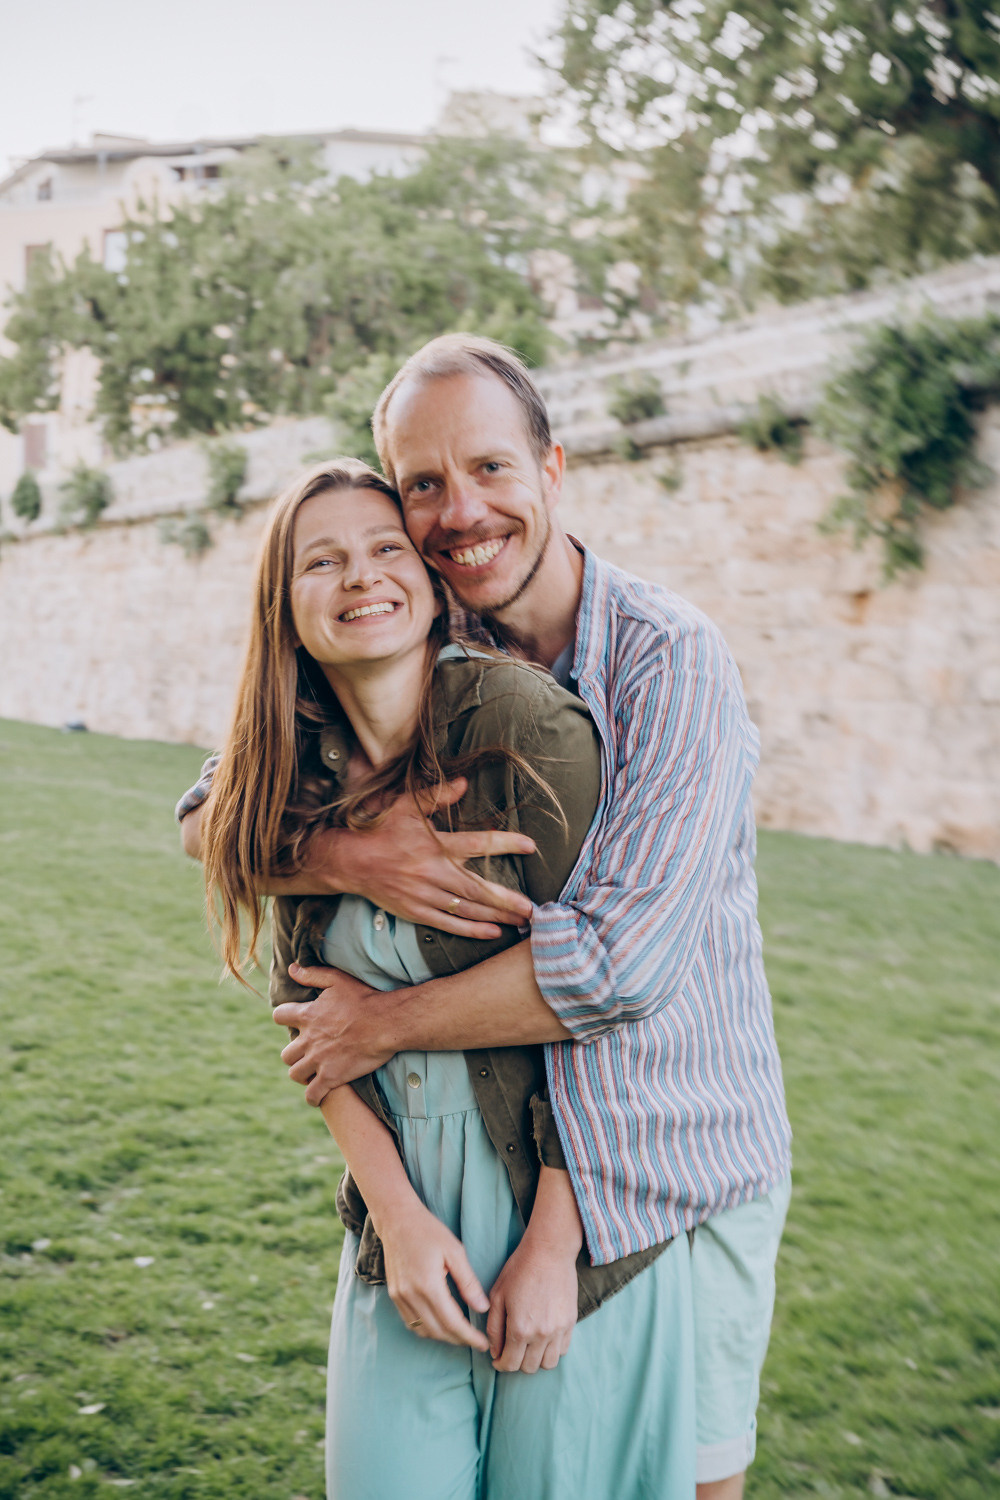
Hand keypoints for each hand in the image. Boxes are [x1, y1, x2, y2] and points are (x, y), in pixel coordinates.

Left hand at [275, 965, 396, 1104]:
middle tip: (308, 1052)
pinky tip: (319, 1093)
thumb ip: (312, 975)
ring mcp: (318, 1061)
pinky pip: (312, 1095)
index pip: (279, 1017)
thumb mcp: (338, 980)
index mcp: (307, 1015)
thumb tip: (292, 969)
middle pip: (286, 1053)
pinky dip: (313, 1096)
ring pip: (295, 1074)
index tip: (293, 1020)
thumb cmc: (365, 999)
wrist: (386, 1023)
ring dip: (302, 1073)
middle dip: (295, 1053)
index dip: (284, 1018)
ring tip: (313, 1071)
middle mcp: (308, 1040)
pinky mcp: (331, 1077)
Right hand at [320, 779, 536, 938]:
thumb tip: (463, 782)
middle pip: (478, 889)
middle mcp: (433, 873)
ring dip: (496, 916)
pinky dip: (472, 929)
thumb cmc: (379, 830)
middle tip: (532, 908)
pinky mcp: (416, 912)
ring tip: (521, 921)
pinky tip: (493, 931)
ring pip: (467, 910)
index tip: (530, 846)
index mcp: (435, 845)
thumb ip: (436, 795)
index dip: (505, 843)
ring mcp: (425, 895)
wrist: (349, 861)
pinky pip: (449, 924)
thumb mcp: (405, 806)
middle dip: (507, 900)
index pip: (477, 843)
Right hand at [377, 1198, 490, 1351]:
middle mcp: (410, 1296)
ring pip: (423, 1330)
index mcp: (428, 1285)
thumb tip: (482, 1308)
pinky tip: (440, 1324)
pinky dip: (427, 1329)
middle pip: (438, 1331)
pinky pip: (411, 1322)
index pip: (452, 1322)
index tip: (483, 1344)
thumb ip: (468, 1282)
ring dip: (443, 1336)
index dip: (469, 1336)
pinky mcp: (394, 1295)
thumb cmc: (428, 1230)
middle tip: (476, 1340)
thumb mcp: (455, 1251)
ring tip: (461, 1334)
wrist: (397, 1219)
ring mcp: (399, 1297)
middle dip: (459, 1340)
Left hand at [486, 1231, 578, 1374]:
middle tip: (512, 1350)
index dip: (501, 1364)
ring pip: (548, 1363)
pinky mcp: (571, 1322)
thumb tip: (495, 1352)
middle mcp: (541, 1334)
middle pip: (529, 1368)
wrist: (549, 1251)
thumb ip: (493, 1327)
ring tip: (529, 1346)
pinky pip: (563, 1350)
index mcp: (519, 1328)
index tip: (498, 1359)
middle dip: (517, 1362)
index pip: (510, 1364)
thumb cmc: (519, 1269)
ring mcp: (558, 1330)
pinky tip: (543, 1338)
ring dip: (536, 1359)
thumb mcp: (497, 1295)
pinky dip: (552, 1350)